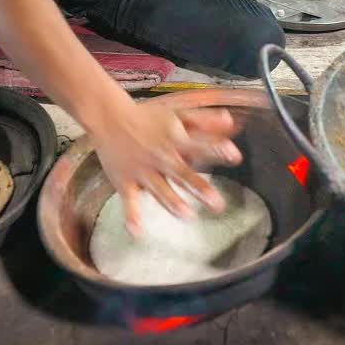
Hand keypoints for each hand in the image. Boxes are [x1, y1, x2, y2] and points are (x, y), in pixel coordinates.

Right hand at [88, 95, 241, 235]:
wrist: (109, 118)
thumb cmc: (147, 117)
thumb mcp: (176, 112)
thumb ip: (204, 120)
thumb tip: (231, 121)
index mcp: (174, 139)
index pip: (199, 144)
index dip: (216, 149)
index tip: (235, 155)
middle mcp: (160, 156)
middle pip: (182, 173)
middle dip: (199, 187)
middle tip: (217, 203)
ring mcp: (142, 170)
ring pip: (159, 189)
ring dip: (172, 202)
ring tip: (187, 215)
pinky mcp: (125, 181)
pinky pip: (129, 201)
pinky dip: (132, 217)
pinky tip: (137, 232)